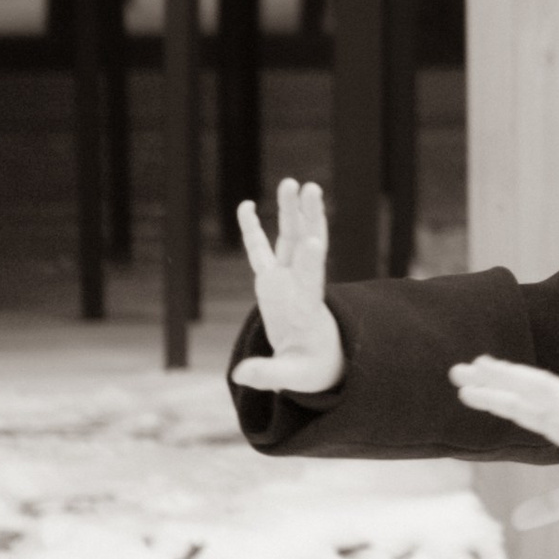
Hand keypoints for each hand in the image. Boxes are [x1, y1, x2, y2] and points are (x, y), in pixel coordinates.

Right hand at [232, 179, 343, 396]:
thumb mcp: (292, 375)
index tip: (313, 241)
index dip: (311, 263)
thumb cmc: (309, 369)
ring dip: (290, 211)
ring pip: (289, 239)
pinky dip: (253, 229)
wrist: (317, 361)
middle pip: (305, 246)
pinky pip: (261, 251)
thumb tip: (241, 376)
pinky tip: (246, 205)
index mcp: (307, 309)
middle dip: (307, 218)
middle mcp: (300, 287)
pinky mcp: (272, 281)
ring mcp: (287, 280)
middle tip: (310, 188)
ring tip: (292, 182)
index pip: (310, 282)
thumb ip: (269, 374)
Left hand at [446, 357, 558, 528]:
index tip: (465, 386)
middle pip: (525, 393)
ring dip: (511, 379)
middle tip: (454, 369)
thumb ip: (552, 504)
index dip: (495, 397)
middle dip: (492, 381)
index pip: (524, 407)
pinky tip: (526, 384)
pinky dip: (549, 393)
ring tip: (479, 368)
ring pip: (542, 391)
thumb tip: (515, 520)